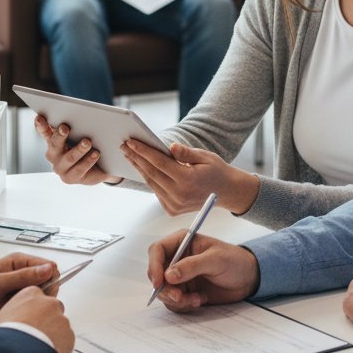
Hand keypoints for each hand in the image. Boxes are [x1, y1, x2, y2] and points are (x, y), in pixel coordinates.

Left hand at [0, 252, 58, 332]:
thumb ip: (22, 276)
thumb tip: (48, 269)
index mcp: (19, 262)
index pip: (48, 266)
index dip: (49, 278)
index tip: (42, 291)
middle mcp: (23, 273)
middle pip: (48, 281)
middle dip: (43, 293)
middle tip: (28, 303)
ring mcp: (21, 289)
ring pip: (42, 295)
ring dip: (36, 303)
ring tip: (20, 309)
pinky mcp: (18, 302)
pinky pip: (33, 306)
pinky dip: (29, 310)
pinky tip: (19, 315)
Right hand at [0, 286, 74, 352]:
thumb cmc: (3, 337)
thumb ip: (0, 315)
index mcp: (31, 294)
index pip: (35, 297)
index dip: (30, 311)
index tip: (26, 321)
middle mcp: (49, 302)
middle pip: (50, 309)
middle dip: (44, 321)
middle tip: (32, 335)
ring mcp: (61, 318)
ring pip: (59, 325)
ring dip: (51, 334)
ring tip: (37, 348)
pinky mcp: (69, 335)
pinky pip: (65, 340)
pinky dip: (58, 347)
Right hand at [35, 116, 119, 185]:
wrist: (102, 167)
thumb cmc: (91, 145)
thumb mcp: (86, 133)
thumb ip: (82, 126)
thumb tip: (88, 116)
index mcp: (54, 140)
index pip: (45, 132)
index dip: (41, 125)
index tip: (40, 117)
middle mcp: (54, 154)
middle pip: (54, 144)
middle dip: (59, 135)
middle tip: (65, 127)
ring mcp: (60, 168)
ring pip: (68, 158)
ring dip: (78, 149)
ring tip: (87, 142)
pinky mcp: (70, 178)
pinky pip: (79, 169)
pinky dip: (88, 160)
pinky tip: (96, 153)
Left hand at [122, 140, 258, 215]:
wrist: (227, 192)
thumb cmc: (217, 171)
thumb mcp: (205, 157)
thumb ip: (185, 152)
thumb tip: (169, 146)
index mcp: (187, 180)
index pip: (159, 162)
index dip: (144, 151)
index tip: (132, 142)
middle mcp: (179, 195)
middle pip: (151, 173)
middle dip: (136, 158)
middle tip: (124, 146)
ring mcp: (174, 205)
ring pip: (151, 183)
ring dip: (139, 168)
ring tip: (130, 155)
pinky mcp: (172, 210)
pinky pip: (156, 191)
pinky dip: (149, 179)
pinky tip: (142, 168)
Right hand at [147, 232, 258, 311]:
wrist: (247, 279)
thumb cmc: (235, 261)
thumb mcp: (216, 260)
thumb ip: (192, 266)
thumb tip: (168, 275)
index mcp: (183, 242)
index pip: (157, 250)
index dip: (153, 266)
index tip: (158, 283)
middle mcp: (178, 258)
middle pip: (157, 274)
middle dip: (166, 289)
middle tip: (180, 297)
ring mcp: (181, 276)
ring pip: (164, 291)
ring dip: (177, 300)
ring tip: (197, 299)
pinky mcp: (185, 291)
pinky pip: (173, 302)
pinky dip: (183, 305)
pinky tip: (200, 300)